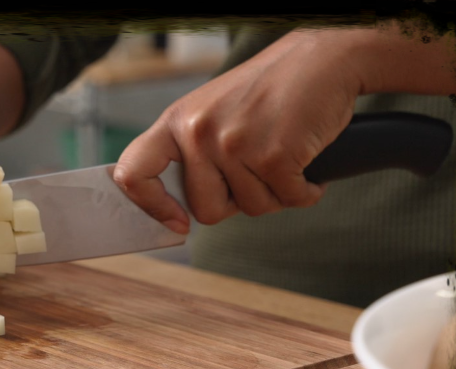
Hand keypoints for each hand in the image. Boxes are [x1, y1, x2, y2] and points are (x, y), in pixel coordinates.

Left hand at [113, 28, 370, 233]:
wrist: (323, 59)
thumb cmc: (271, 88)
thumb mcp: (213, 110)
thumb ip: (193, 151)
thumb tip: (182, 207)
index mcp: (176, 122)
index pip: (132, 173)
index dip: (151, 206)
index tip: (175, 223)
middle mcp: (198, 133)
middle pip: (206, 209)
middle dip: (237, 202)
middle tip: (258, 173)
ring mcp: (234, 145)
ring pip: (252, 208)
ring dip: (277, 192)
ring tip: (285, 156)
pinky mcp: (274, 156)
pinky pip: (290, 200)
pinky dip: (306, 190)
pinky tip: (308, 164)